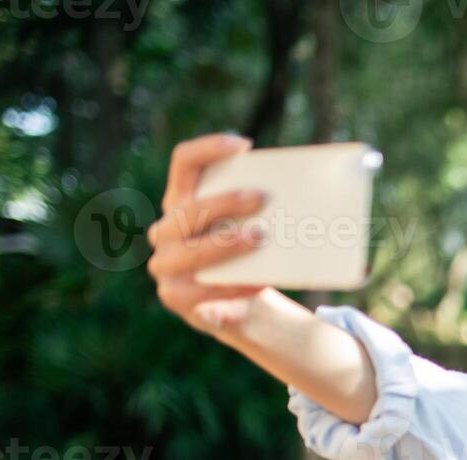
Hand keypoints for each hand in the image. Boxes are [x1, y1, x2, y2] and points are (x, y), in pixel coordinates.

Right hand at [147, 132, 269, 335]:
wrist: (242, 306)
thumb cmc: (248, 257)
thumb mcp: (249, 227)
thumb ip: (258, 208)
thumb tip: (301, 191)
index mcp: (181, 200)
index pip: (184, 162)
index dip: (208, 148)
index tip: (244, 145)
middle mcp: (165, 229)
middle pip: (188, 209)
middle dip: (224, 202)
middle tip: (261, 198)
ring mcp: (165, 264)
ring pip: (192, 250)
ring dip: (226, 244)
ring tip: (260, 239)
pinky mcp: (174, 296)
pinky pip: (202, 289)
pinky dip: (233, 285)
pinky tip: (259, 282)